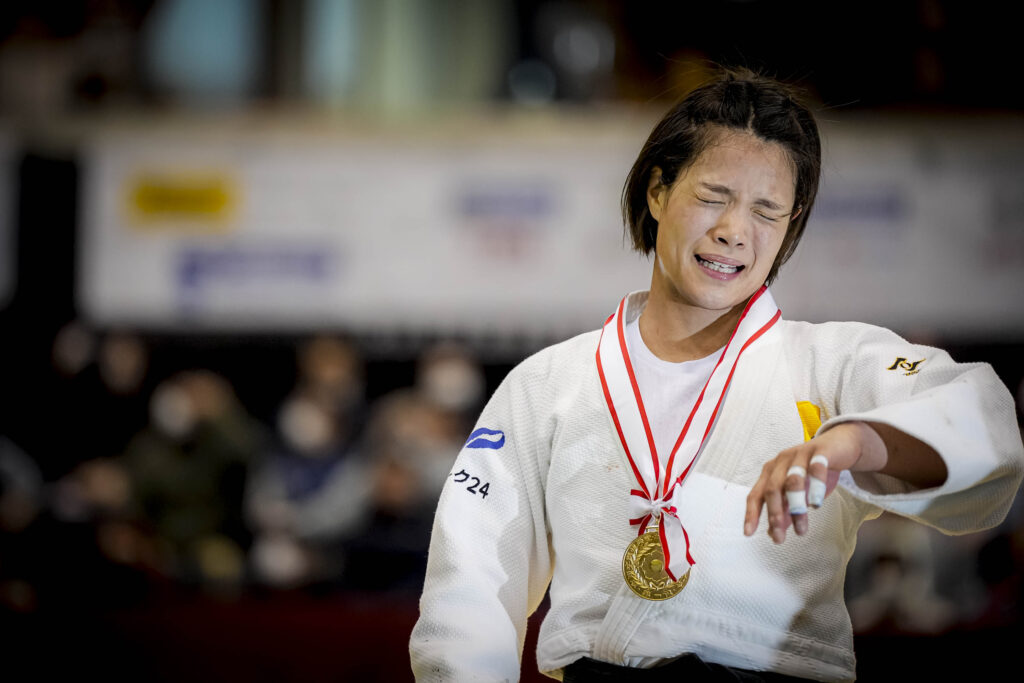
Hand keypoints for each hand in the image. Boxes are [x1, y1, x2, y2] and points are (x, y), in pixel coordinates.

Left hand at [743, 422, 887, 542]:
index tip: (748, 533)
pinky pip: (816, 467)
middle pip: (772, 489)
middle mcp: (782, 462)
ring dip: (795, 507)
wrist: (840, 445)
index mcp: (771, 472)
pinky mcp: (821, 451)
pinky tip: (816, 504)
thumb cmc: (815, 471)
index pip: (756, 494)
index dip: (751, 514)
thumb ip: (785, 511)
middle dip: (774, 514)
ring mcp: (800, 454)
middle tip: (779, 537)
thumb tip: (773, 534)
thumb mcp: (798, 494)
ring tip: (801, 529)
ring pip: (792, 480)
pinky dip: (815, 486)